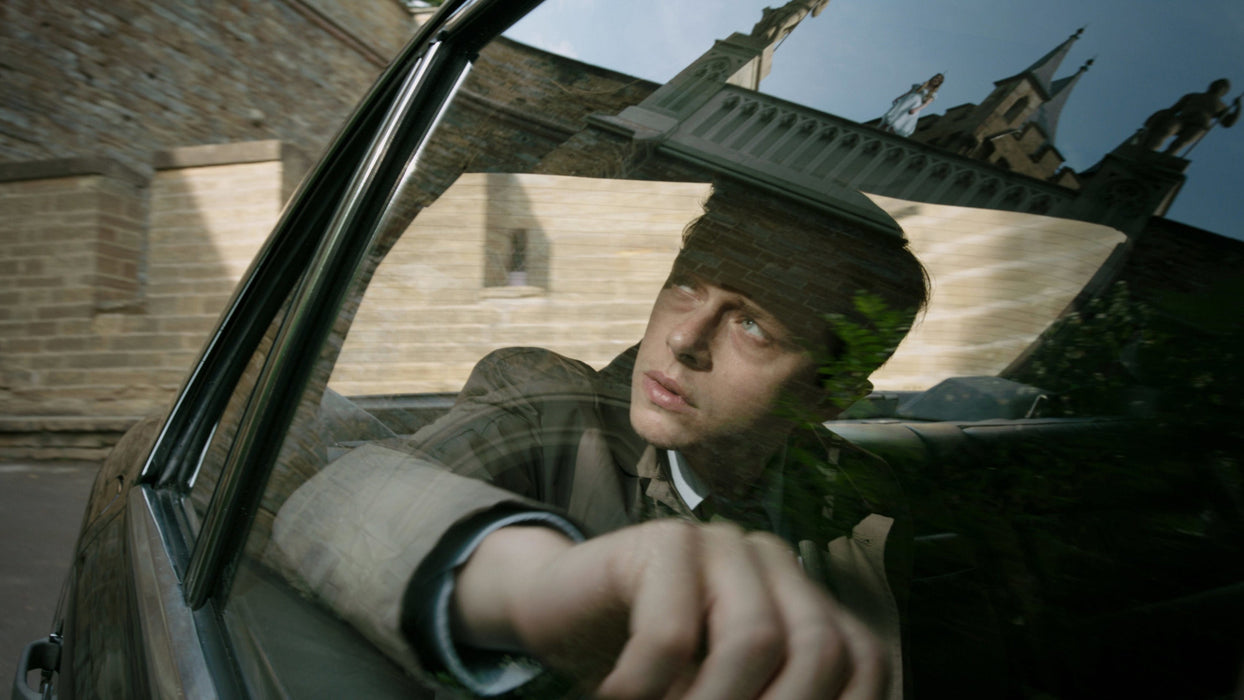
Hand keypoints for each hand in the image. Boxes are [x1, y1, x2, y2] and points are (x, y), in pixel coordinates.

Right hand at [452, 520, 886, 698]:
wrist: (556, 612)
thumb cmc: (648, 671)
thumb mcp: (721, 692)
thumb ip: (768, 698)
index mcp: (804, 598)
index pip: (864, 662)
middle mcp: (773, 562)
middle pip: (819, 649)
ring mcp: (719, 542)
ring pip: (753, 637)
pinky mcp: (661, 541)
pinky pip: (671, 633)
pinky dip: (643, 687)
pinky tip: (614, 698)